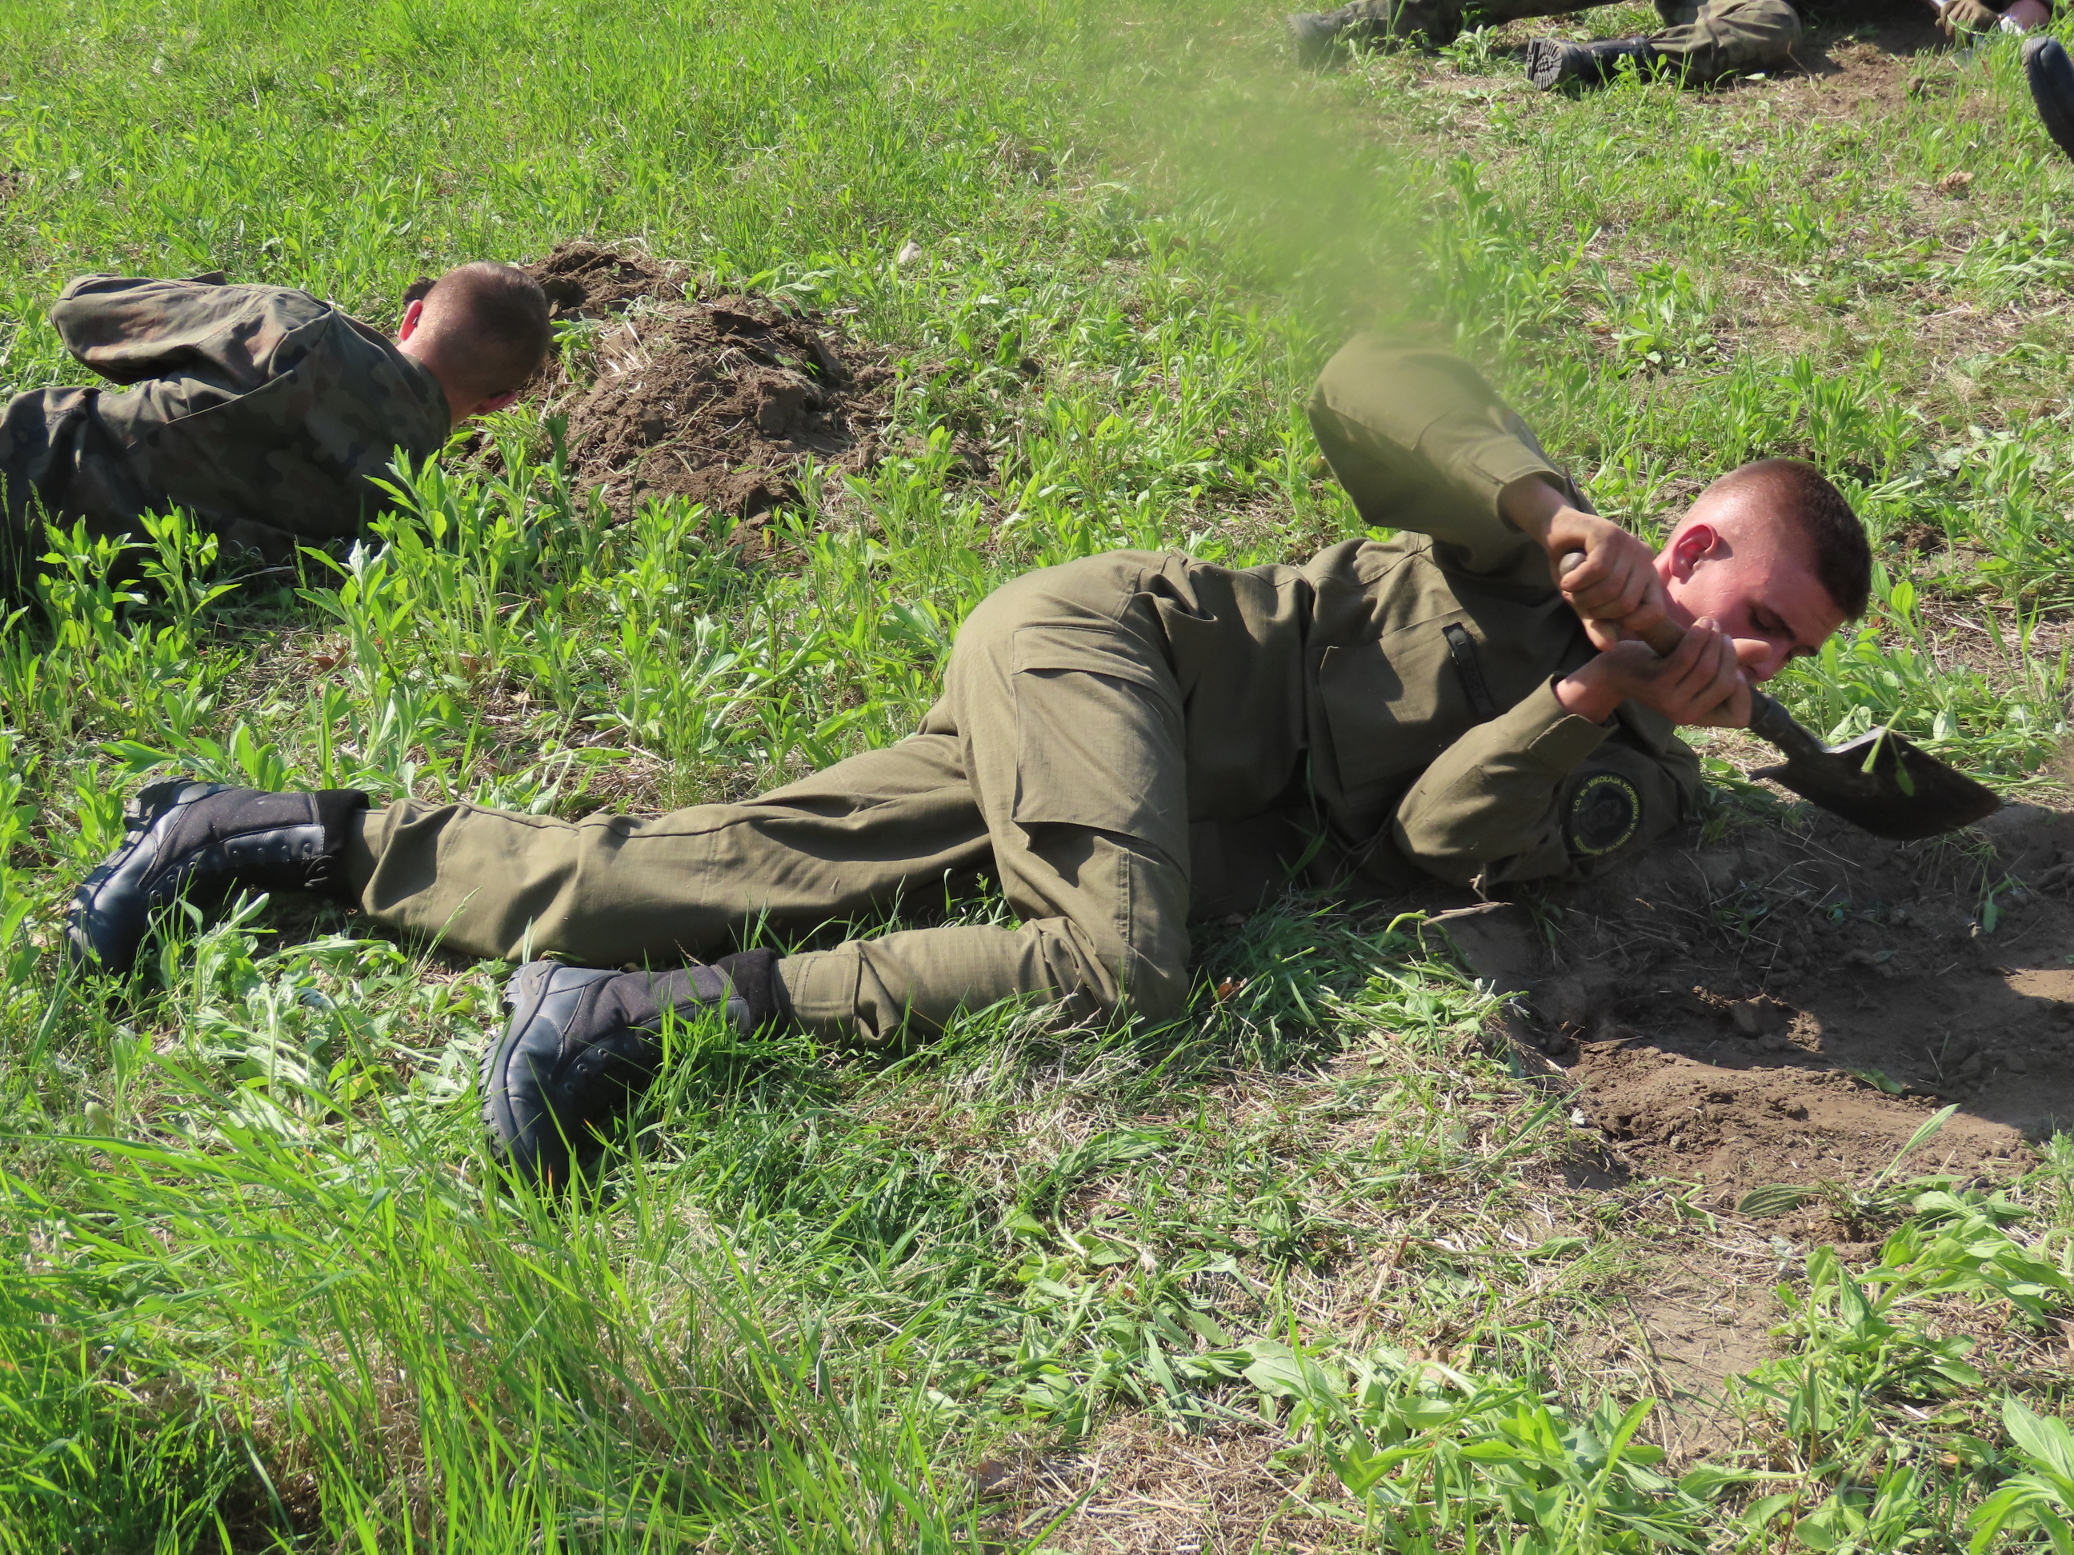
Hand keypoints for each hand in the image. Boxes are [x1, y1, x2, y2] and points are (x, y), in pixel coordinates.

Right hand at [1497, 475, 1669, 640]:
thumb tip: (1607, 647)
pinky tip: (1566, 580)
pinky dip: (1575, 581)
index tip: (1604, 615)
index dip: (1629, 622)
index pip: (1655, 612)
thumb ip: (1598, 624)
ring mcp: (1628, 544)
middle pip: (1626, 604)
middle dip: (1594, 610)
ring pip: (1610, 588)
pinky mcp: (1609, 534)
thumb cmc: (1575, 570)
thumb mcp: (1586, 603)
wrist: (1556, 533)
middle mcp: (1644, 559)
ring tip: (1570, 588)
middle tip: (1578, 600)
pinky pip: (1596, 570)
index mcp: (1647, 577)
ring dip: (1581, 596)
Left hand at [1555, 618, 1760, 727]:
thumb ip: (1732, 657)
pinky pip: (1687, 658)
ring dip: (1713, 640)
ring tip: (1710, 624)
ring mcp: (1670, 702)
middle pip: (1726, 682)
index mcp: (1699, 716)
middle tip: (1719, 633)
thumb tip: (1768, 650)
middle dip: (1728, 653)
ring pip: (1707, 668)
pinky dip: (1698, 638)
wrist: (1616, 667)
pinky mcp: (1657, 683)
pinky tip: (1701, 624)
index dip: (1744, 689)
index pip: (1740, 716)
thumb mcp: (1699, 662)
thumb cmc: (1660, 663)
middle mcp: (1686, 715)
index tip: (1734, 665)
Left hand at [1936, 0, 1997, 34]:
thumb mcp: (1961, 21)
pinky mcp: (1978, 13)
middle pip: (1951, 17)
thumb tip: (1937, 22)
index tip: (1945, 28)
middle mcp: (1967, 1)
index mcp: (1961, 1)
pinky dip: (1964, 36)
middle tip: (1953, 39)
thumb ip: (1948, 21)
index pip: (1946, 7)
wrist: (1996, 25)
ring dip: (1957, 35)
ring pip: (1958, 23)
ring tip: (1961, 41)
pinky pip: (1966, 27)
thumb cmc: (1978, 24)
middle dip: (1950, 31)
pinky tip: (1966, 40)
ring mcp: (1973, 6)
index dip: (1943, 18)